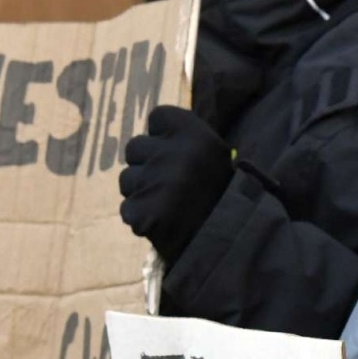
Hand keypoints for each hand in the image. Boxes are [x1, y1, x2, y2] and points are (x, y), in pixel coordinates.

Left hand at [118, 105, 232, 261]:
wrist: (231, 242)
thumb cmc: (220, 196)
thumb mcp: (212, 156)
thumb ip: (182, 140)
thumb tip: (152, 132)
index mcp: (196, 135)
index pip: (158, 116)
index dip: (162, 135)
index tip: (176, 151)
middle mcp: (175, 154)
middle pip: (134, 147)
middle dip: (146, 164)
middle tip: (172, 184)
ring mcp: (157, 183)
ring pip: (126, 179)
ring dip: (141, 192)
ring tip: (168, 205)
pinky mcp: (143, 212)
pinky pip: (128, 208)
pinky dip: (141, 217)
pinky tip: (163, 222)